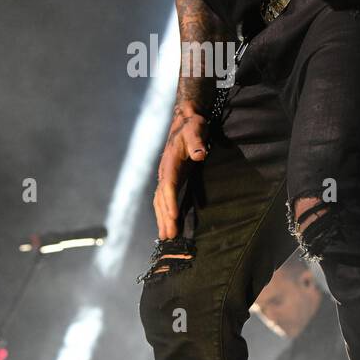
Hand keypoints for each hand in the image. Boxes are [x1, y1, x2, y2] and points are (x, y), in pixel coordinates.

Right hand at [153, 107, 208, 239]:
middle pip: (161, 198)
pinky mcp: (170, 180)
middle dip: (165, 217)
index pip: (168, 185)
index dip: (170, 201)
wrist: (184, 122)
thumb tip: (200, 154)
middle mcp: (164, 172)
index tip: (174, 216)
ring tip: (165, 237)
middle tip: (170, 236)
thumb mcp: (196, 130)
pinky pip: (163, 200)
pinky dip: (163, 214)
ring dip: (162, 219)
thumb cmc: (192, 126)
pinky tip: (167, 225)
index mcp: (170, 162)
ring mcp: (166, 177)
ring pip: (159, 201)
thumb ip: (197, 142)